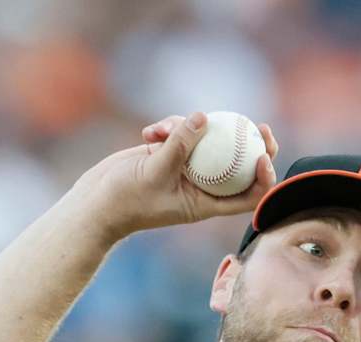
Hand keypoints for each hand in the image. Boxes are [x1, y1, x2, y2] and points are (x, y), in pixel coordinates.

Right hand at [72, 111, 279, 240]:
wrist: (96, 202)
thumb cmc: (125, 200)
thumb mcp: (154, 171)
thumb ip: (179, 145)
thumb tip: (204, 117)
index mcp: (206, 203)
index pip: (248, 196)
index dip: (264, 177)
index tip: (262, 155)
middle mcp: (202, 187)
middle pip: (238, 165)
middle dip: (251, 144)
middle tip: (257, 124)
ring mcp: (187, 169)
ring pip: (206, 142)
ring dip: (188, 128)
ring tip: (162, 130)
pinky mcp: (170, 155)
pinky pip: (182, 133)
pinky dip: (168, 127)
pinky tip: (148, 132)